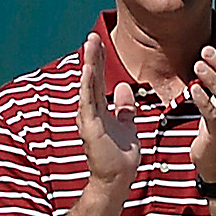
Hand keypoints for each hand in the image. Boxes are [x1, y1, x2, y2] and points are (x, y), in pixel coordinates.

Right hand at [76, 33, 139, 184]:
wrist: (117, 179)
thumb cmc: (120, 157)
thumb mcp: (127, 125)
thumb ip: (125, 108)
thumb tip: (126, 89)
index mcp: (99, 110)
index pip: (99, 80)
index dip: (99, 62)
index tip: (100, 42)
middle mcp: (91, 111)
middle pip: (92, 79)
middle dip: (92, 57)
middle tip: (92, 36)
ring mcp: (89, 118)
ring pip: (88, 85)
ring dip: (89, 64)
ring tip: (89, 45)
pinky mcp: (89, 126)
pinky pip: (88, 101)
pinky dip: (88, 84)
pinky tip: (89, 69)